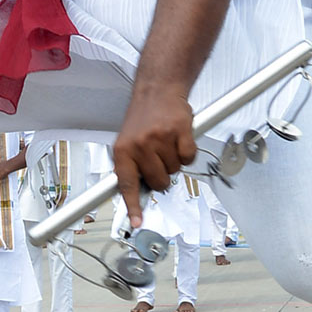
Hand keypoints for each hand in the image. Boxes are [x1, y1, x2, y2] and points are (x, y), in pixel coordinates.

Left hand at [112, 84, 195, 228]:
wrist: (158, 89)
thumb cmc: (143, 117)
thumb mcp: (129, 141)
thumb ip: (133, 166)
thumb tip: (139, 195)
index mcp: (123, 150)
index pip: (126, 184)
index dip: (132, 206)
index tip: (137, 222)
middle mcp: (139, 145)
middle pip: (158, 182)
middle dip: (162, 174)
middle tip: (159, 157)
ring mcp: (160, 138)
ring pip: (175, 170)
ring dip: (174, 160)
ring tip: (166, 142)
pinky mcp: (180, 131)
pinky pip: (188, 158)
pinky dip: (187, 152)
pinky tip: (179, 138)